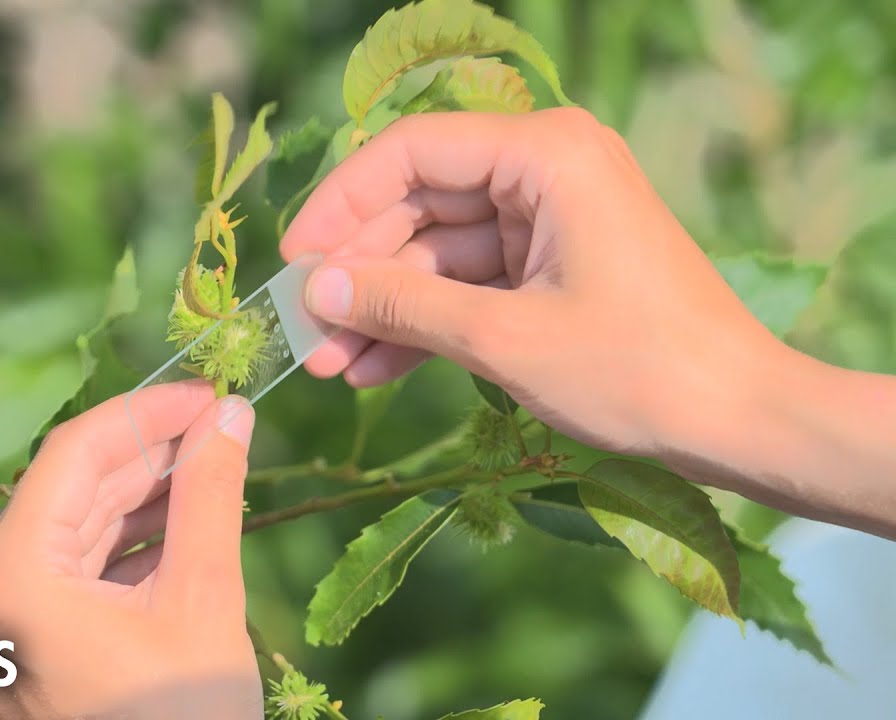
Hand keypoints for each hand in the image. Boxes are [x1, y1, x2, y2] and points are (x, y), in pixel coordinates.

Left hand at [0, 383, 262, 718]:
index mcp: (8, 577)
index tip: (208, 392)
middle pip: (70, 490)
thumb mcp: (202, 601)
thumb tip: (231, 416)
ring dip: (140, 495)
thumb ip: (210, 495)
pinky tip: (179, 520)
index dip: (146, 412)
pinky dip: (121, 544)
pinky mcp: (11, 650)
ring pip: (70, 528)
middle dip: (149, 453)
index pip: (73, 455)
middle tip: (220, 424)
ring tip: (210, 466)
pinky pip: (66, 572)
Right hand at [281, 108, 895, 537]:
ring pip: (439, 252)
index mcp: (544, 154)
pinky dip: (427, 324)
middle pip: (420, 205)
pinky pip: (470, 284)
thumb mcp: (502, 337)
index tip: (293, 263)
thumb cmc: (633, 369)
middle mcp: (545, 170)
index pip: (412, 152)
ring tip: (330, 367)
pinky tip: (374, 369)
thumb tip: (312, 290)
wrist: (739, 420)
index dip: (341, 205)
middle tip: (304, 333)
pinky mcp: (553, 266)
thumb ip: (401, 304)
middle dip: (360, 274)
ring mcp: (550, 220)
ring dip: (385, 309)